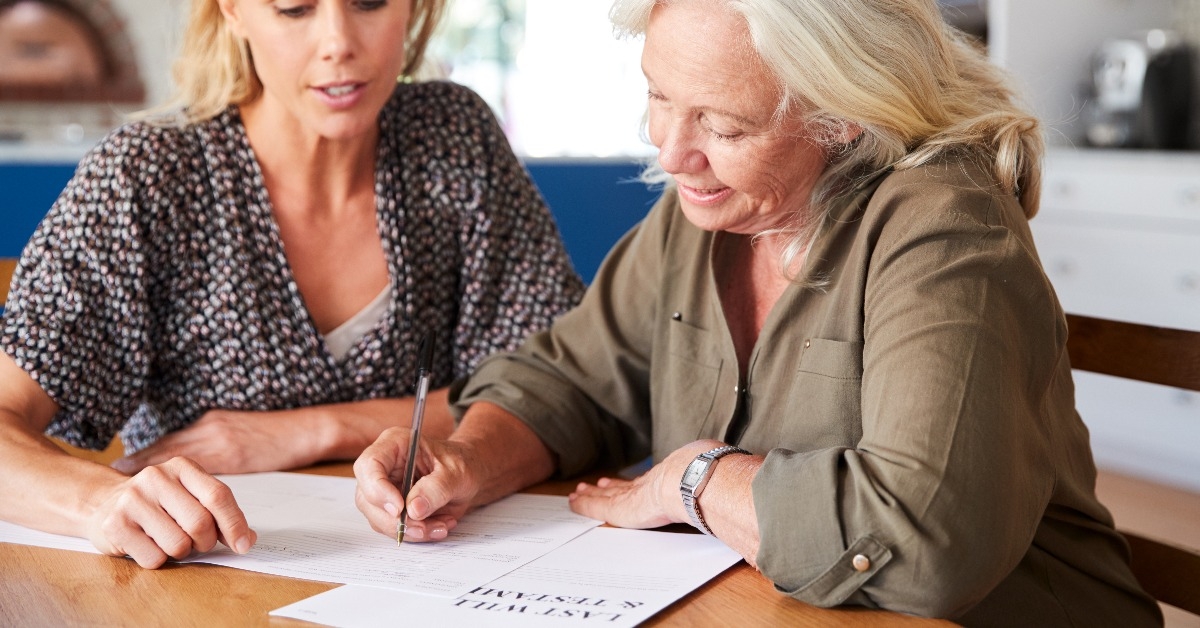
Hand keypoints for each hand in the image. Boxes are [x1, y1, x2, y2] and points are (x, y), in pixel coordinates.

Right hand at [87, 457, 255, 568]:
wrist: (104, 503)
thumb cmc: (158, 503)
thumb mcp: (190, 496)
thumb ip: (220, 513)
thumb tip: (247, 540)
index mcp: (181, 467)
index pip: (218, 496)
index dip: (234, 524)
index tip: (242, 544)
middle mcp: (155, 477)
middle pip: (200, 523)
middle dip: (205, 542)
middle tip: (196, 542)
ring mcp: (132, 500)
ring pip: (178, 544)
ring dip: (180, 552)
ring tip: (167, 539)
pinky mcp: (115, 524)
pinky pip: (154, 558)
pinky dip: (157, 559)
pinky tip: (147, 544)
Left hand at [111, 409, 319, 474]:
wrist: (306, 428)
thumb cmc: (277, 434)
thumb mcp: (241, 434)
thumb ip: (219, 444)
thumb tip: (198, 468)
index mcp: (212, 423)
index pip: (174, 440)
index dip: (149, 453)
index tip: (126, 464)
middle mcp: (211, 428)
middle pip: (170, 446)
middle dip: (143, 460)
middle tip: (118, 472)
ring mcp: (222, 439)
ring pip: (181, 456)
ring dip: (156, 471)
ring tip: (132, 483)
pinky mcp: (235, 453)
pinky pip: (202, 470)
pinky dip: (183, 483)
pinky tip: (169, 492)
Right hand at [353, 426, 475, 541]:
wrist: (469, 475)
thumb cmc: (462, 464)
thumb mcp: (457, 472)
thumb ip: (437, 488)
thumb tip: (414, 509)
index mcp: (395, 444)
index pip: (369, 464)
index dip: (377, 489)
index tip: (399, 508)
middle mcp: (384, 466)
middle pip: (367, 497)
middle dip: (395, 520)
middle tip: (423, 528)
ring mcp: (383, 489)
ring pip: (379, 518)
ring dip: (409, 530)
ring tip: (440, 526)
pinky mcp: (390, 508)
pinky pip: (393, 528)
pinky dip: (415, 533)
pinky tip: (437, 526)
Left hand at [567, 443, 714, 528]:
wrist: (701, 478)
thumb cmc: (713, 475)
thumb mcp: (717, 472)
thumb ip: (725, 480)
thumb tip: (747, 479)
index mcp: (672, 478)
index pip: (649, 483)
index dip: (634, 482)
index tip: (620, 479)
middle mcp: (654, 484)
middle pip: (626, 488)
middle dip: (610, 487)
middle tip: (593, 484)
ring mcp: (639, 494)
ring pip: (610, 496)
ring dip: (594, 494)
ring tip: (580, 492)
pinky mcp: (627, 507)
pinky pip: (601, 506)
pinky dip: (587, 504)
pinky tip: (574, 502)